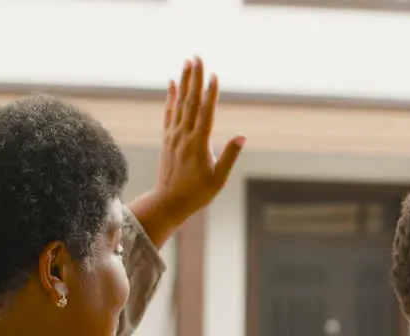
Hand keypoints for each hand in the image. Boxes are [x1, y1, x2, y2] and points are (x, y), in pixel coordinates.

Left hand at [154, 57, 244, 220]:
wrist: (168, 202)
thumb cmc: (198, 193)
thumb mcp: (219, 178)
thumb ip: (229, 156)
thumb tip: (241, 136)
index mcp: (198, 144)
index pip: (205, 113)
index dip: (210, 93)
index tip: (214, 75)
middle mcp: (184, 135)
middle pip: (191, 101)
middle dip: (194, 78)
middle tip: (197, 57)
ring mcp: (174, 135)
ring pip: (179, 103)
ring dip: (183, 81)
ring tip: (186, 63)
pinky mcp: (168, 138)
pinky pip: (169, 112)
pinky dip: (171, 96)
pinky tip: (172, 83)